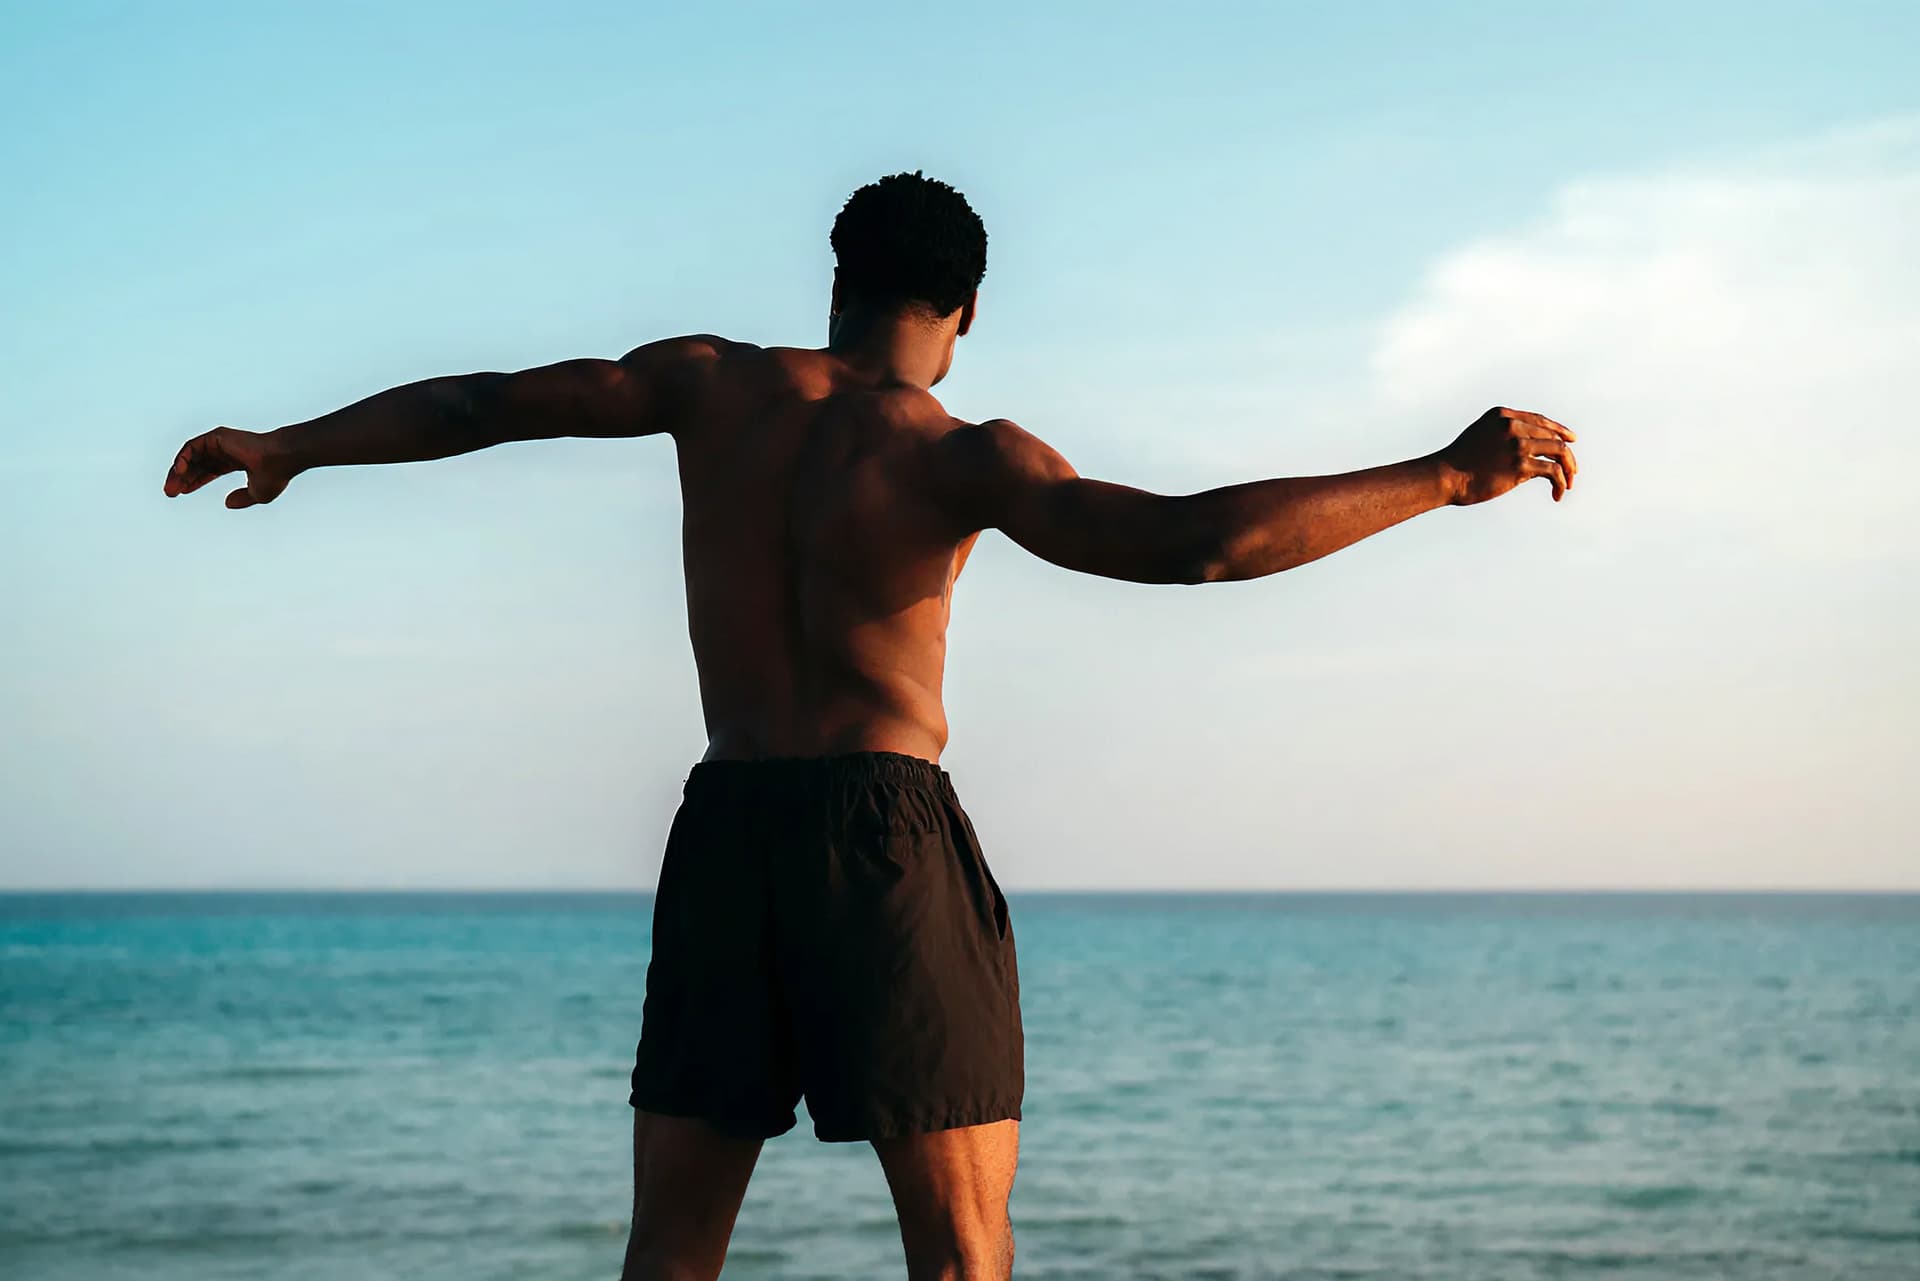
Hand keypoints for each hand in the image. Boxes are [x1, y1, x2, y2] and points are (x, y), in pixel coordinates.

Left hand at [163, 427, 297, 508]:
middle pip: (197, 463)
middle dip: (182, 478)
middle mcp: (227, 449)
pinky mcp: (217, 436)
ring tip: (171, 488)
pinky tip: (178, 473)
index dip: (195, 481)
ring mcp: (221, 442)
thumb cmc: (275, 475)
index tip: (183, 492)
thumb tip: (226, 503)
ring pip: (192, 455)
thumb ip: (242, 499)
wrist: (280, 460)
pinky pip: (192, 447)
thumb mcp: (257, 494)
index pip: (210, 469)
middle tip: (170, 493)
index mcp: (237, 460)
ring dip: (178, 471)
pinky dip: (183, 459)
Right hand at [1435, 406, 1578, 504]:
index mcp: (1502, 416)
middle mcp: (1512, 426)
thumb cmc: (1459, 461)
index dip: (1558, 430)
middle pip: (1553, 437)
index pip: (1539, 420)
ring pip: (1559, 451)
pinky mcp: (1520, 465)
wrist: (1444, 476)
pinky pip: (1553, 472)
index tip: (1570, 441)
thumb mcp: (1480, 435)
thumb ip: (1502, 434)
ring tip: (1569, 483)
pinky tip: (1557, 494)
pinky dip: (1560, 483)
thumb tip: (1527, 447)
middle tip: (1572, 472)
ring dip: (1569, 468)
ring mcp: (1517, 444)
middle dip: (1567, 455)